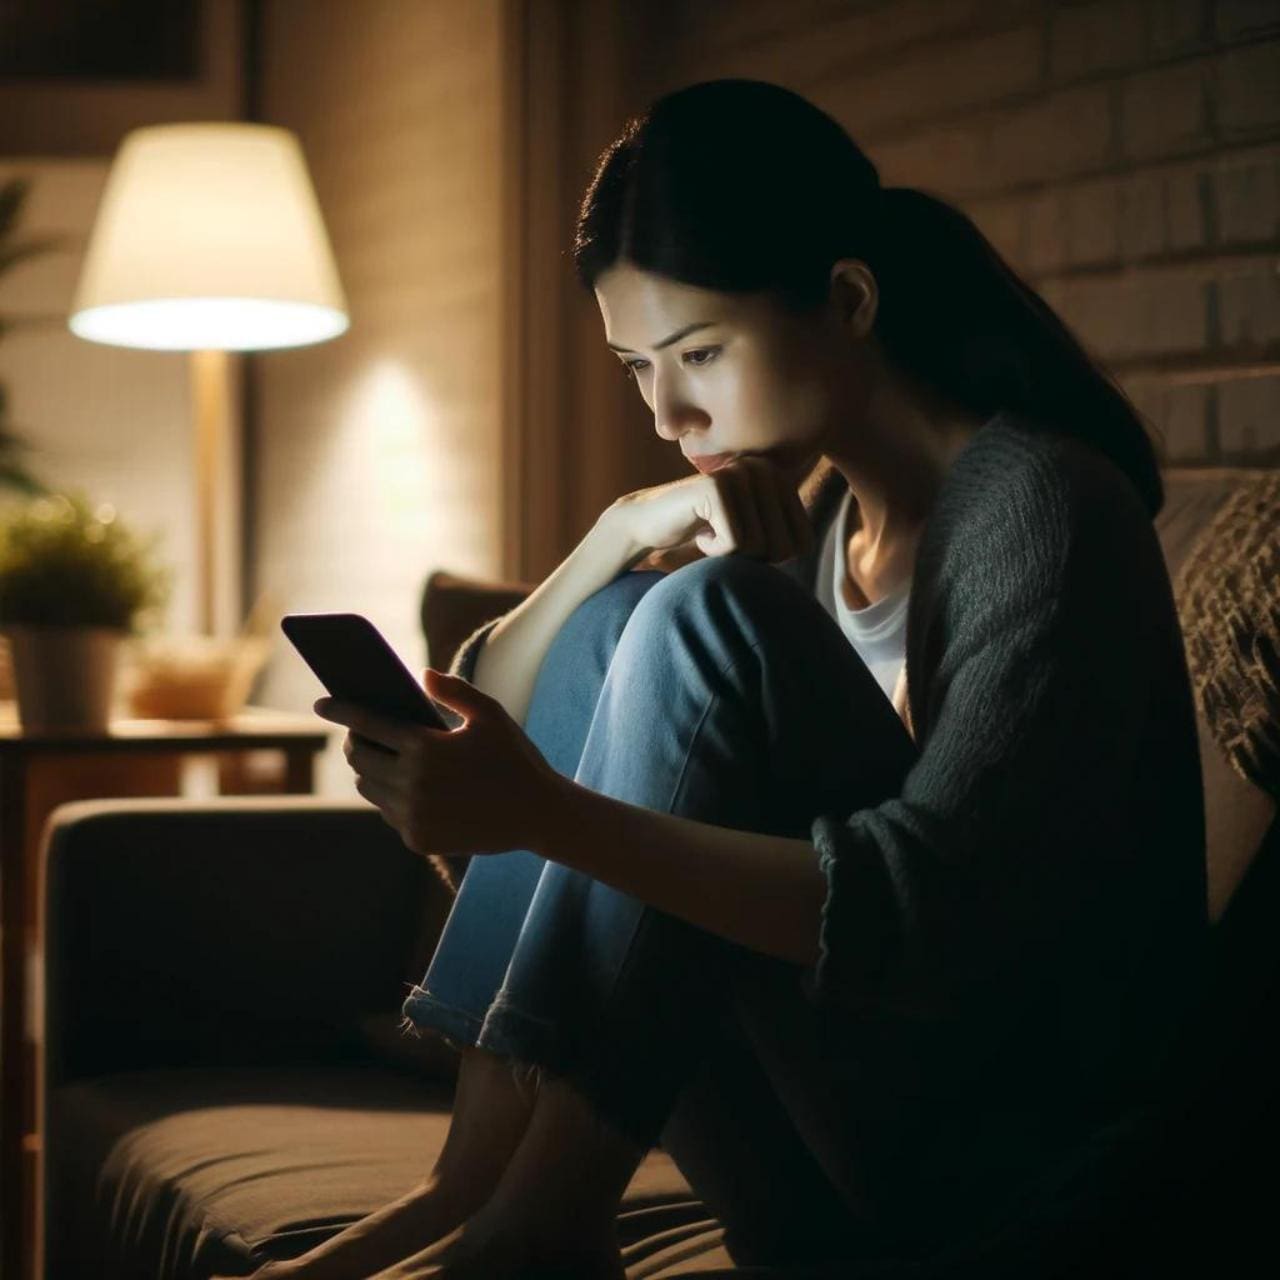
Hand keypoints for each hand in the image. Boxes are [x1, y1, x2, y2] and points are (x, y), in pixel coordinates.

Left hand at [314, 668, 565, 856]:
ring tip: (378, 757)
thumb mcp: (491, 715)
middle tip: (359, 733)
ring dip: (369, 771)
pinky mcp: (418, 840)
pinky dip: (391, 797)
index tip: (323, 703)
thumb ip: (454, 690)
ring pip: (369, 788)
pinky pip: (389, 813)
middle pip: (359, 758)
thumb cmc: (515, 758)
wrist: (539, 815)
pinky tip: (405, 786)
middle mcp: (413, 784)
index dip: (341, 709)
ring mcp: (413, 816)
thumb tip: (421, 675)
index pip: (368, 723)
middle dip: (354, 742)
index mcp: (426, 748)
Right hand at [608, 450, 815, 565]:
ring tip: (710, 532)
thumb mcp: (756, 531)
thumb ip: (786, 532)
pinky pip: (735, 543)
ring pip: (758, 547)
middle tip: (724, 539)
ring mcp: (740, 474)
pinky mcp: (717, 487)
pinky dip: (713, 551)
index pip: (802, 542)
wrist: (652, 523)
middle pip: (783, 547)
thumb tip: (818, 549)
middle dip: (750, 557)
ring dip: (729, 554)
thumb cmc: (707, 532)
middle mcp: (765, 468)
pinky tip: (698, 532)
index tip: (743, 541)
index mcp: (781, 477)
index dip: (771, 557)